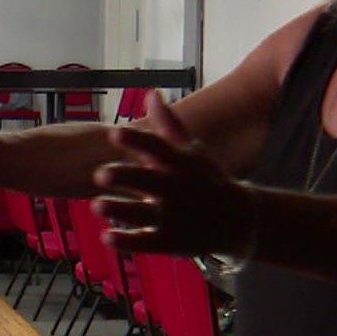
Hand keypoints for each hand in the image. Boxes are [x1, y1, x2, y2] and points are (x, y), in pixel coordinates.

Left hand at [92, 92, 252, 255]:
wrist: (239, 220)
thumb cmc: (207, 179)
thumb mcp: (192, 151)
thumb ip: (167, 125)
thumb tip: (150, 93)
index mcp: (180, 164)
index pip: (158, 148)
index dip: (137, 140)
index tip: (114, 132)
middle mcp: (176, 189)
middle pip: (148, 182)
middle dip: (126, 177)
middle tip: (100, 173)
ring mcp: (173, 217)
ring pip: (143, 213)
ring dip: (120, 209)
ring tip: (96, 205)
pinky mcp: (170, 242)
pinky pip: (146, 242)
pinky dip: (127, 241)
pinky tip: (107, 237)